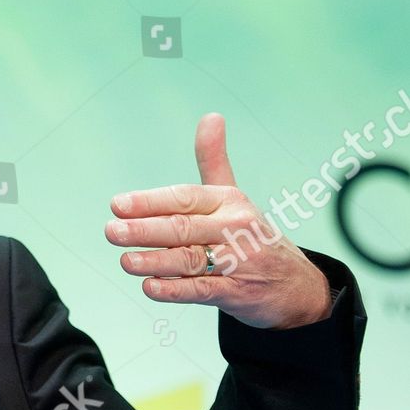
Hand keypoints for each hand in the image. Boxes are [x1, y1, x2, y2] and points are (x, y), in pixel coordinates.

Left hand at [105, 113, 331, 329]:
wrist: (298, 285)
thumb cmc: (252, 235)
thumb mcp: (234, 196)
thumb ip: (214, 160)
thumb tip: (211, 116)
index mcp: (229, 201)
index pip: (185, 198)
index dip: (150, 201)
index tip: (117, 205)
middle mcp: (235, 228)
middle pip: (184, 228)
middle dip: (145, 230)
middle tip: (112, 231)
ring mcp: (238, 261)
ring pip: (190, 259)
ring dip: (155, 261)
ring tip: (125, 261)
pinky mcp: (238, 292)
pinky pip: (203, 290)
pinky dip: (175, 289)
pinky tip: (150, 287)